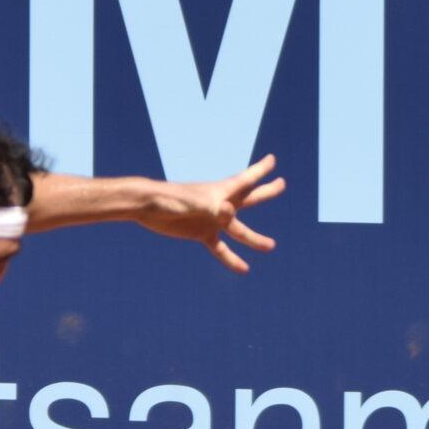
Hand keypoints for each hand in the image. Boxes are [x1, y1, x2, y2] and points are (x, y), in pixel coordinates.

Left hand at [130, 156, 285, 273]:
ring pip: (239, 229)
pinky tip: (243, 269)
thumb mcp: (194, 202)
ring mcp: (212, 220)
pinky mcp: (201, 233)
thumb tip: (231, 213)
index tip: (272, 160)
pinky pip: (220, 249)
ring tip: (271, 246)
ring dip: (254, 239)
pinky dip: (231, 258)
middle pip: (250, 198)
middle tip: (281, 184)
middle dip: (266, 191)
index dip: (261, 170)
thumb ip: (213, 207)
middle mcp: (220, 204)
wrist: (147, 207)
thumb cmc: (171, 199)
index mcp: (221, 191)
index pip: (247, 179)